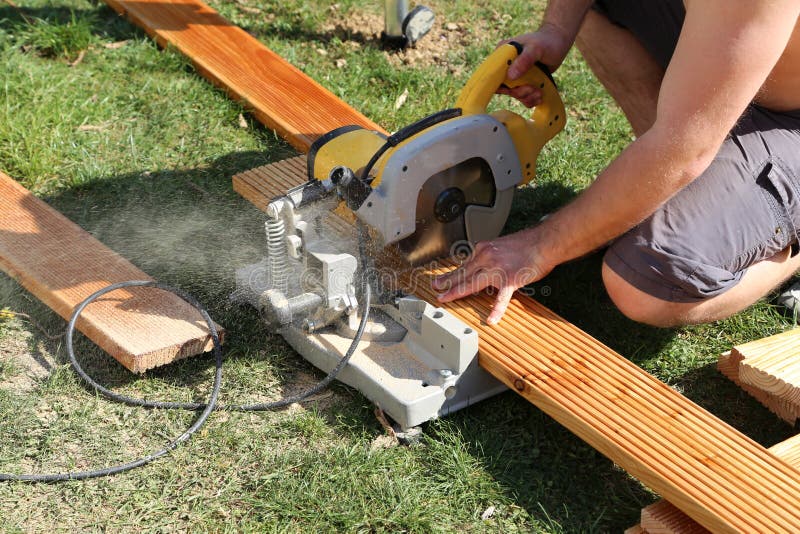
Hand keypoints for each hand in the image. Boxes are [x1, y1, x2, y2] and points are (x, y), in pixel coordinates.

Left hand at [432, 230, 554, 324]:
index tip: (445, 277)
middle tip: (435, 286)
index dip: (454, 272)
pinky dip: (496, 310)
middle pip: (462, 273)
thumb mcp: (501, 245)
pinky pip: (501, 298)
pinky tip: (491, 320)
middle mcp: (486, 258)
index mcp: (484, 249)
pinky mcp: (510, 280)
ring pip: (471, 283)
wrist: (544, 242)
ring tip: (444, 298)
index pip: (466, 264)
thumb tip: (483, 264)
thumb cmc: (527, 244)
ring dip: (455, 291)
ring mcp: (496, 270)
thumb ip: (491, 255)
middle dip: (447, 281)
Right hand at [497, 25, 572, 106]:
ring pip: (514, 94)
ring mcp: (516, 76)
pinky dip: (531, 99)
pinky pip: (523, 97)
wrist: (559, 41)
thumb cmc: (546, 41)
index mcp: (502, 56)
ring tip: (539, 92)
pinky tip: (540, 95)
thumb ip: (524, 60)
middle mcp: (506, 67)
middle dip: (518, 92)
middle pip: (504, 88)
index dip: (500, 85)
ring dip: (527, 97)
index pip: (492, 75)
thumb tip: (511, 76)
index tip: (514, 88)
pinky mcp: (525, 82)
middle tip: (531, 88)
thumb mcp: (536, 48)